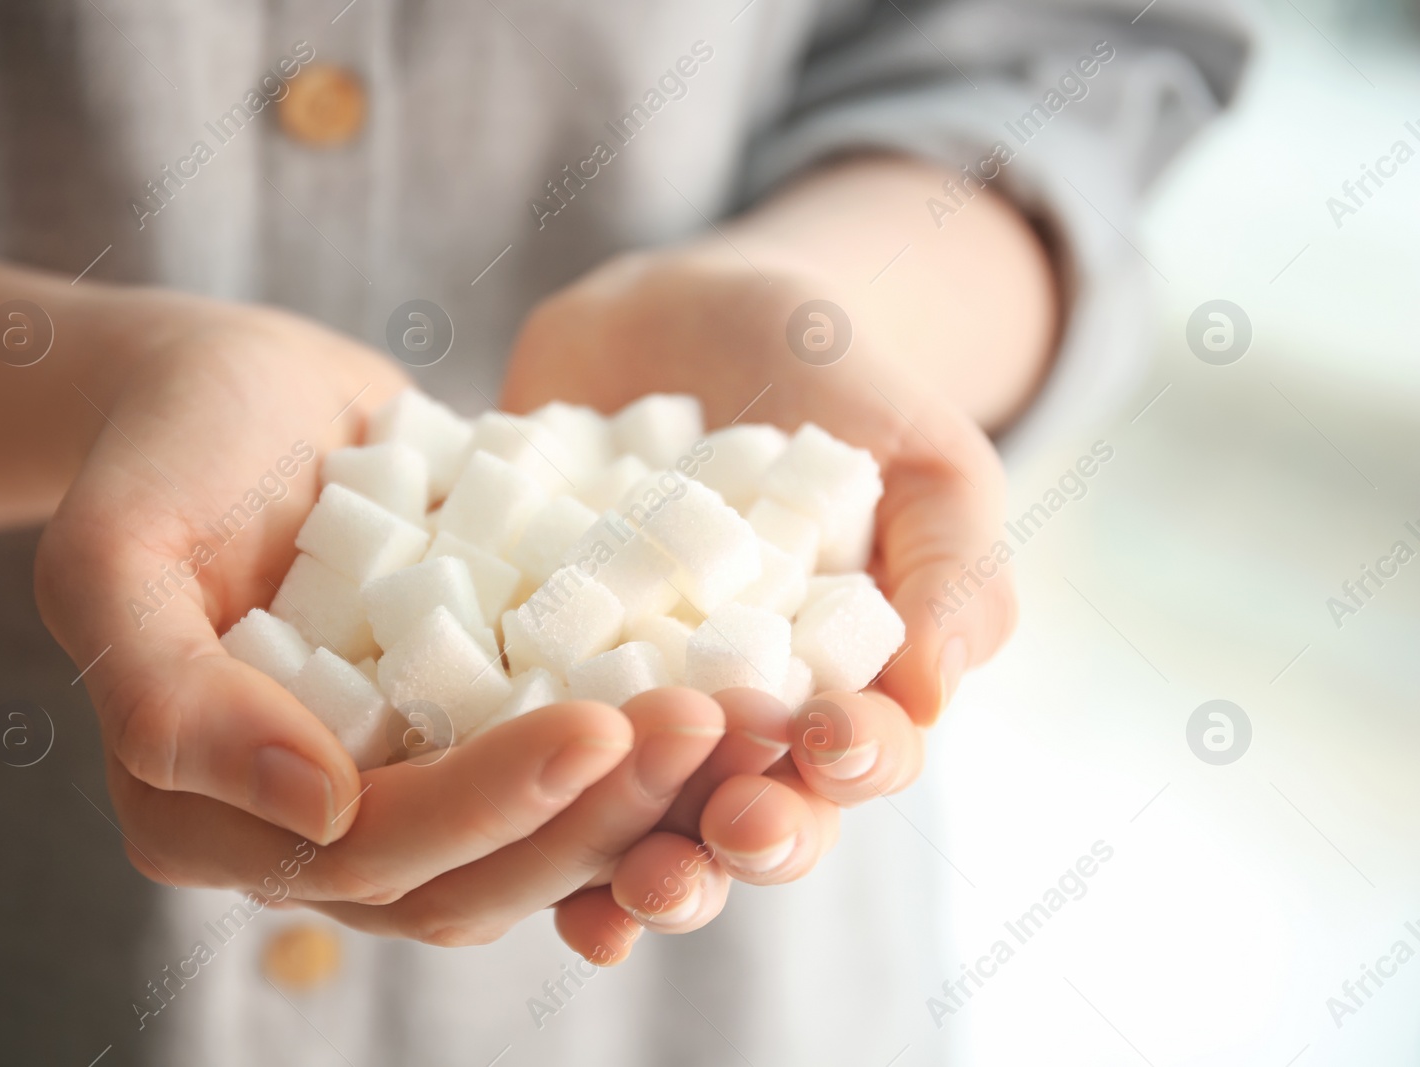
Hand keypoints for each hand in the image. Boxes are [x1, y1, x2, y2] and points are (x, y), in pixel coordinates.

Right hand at [36, 299, 728, 943]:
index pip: (369, 850)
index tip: (601, 728)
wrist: (239, 391)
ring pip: (537, 842)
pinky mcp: (470, 733)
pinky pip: (567, 772)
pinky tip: (731, 691)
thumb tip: (317, 811)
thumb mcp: (112, 553)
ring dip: (645, 798)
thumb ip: (169, 697)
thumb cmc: (163, 451)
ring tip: (745, 717)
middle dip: (599, 814)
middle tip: (710, 725)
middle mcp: (311, 830)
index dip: (488, 806)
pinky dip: (645, 750)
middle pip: (473, 872)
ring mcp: (401, 784)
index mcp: (208, 818)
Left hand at [502, 227, 1023, 956]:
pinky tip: (504, 829)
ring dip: (636, 862)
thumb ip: (952, 566)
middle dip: (747, 839)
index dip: (856, 765)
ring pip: (636, 815)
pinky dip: (515, 802)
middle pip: (748, 814)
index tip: (834, 739)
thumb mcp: (920, 453)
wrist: (680, 312)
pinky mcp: (526, 675)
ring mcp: (627, 704)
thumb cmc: (829, 380)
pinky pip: (520, 751)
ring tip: (629, 888)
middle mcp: (734, 721)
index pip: (861, 758)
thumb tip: (936, 694)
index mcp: (841, 689)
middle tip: (732, 829)